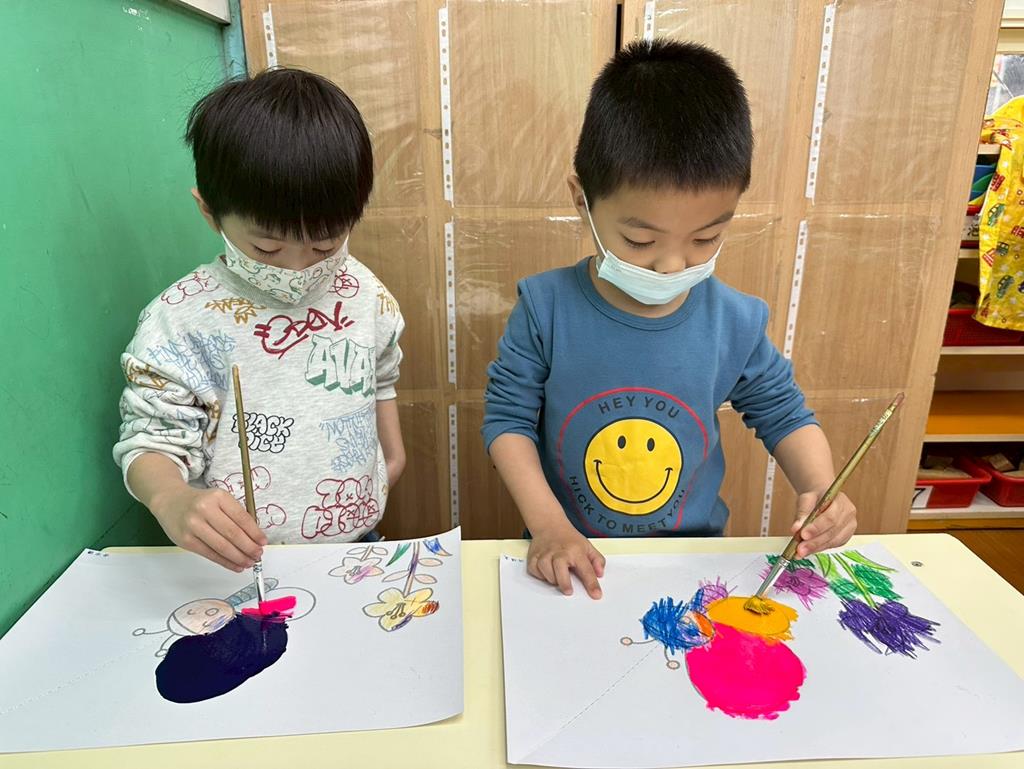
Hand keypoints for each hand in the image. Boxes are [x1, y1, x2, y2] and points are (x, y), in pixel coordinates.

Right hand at [150, 486, 266, 571]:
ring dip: (239, 557)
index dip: (254, 533)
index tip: (263, 542)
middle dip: (249, 547)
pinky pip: (210, 554)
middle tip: (258, 555)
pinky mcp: (186, 540)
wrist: (170, 501)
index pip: (241, 517)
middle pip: (232, 534)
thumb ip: (235, 515)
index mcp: (218, 497)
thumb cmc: (199, 502)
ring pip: (222, 546)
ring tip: (249, 562)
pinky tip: (235, 565)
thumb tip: (254, 538)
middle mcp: (205, 510)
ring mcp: (193, 525)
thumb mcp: (219, 500)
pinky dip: (225, 562)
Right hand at [527, 521, 605, 598]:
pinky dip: (540, 575)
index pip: (586, 569)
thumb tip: (600, 574)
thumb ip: (597, 561)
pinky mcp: (533, 556)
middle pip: (560, 570)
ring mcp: (545, 553)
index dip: (592, 584)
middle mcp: (560, 552)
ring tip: (557, 576)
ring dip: (552, 579)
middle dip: (564, 583)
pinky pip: (534, 571)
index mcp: (576, 551)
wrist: (550, 525)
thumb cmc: (569, 539)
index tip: (596, 595)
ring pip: (545, 572)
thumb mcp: (588, 546)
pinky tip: (546, 572)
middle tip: (569, 591)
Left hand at [791, 489, 856, 557]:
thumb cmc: (815, 497)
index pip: (830, 518)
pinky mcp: (845, 537)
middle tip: (799, 549)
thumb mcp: (806, 499)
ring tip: (800, 552)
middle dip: (814, 542)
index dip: (816, 528)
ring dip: (815, 548)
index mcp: (841, 501)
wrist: (823, 498)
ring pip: (833, 541)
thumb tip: (796, 528)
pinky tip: (808, 550)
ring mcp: (849, 527)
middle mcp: (849, 515)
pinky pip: (833, 545)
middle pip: (832, 532)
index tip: (803, 535)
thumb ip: (802, 512)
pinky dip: (819, 549)